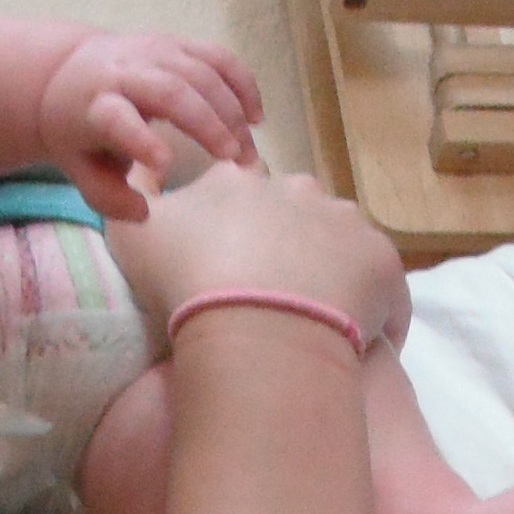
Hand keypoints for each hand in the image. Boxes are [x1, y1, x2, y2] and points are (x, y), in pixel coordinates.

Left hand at [36, 31, 263, 220]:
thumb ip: (107, 197)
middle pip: (170, 90)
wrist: (72, 69)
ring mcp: (154, 51)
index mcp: (95, 105)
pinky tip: (256, 116)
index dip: (140, 140)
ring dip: (232, 110)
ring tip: (248, 150)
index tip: (165, 165)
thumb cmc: (79, 128)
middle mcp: (124, 72)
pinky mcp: (178, 44)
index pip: (117, 119)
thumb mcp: (77, 167)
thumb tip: (144, 214)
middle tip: (236, 159)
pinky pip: (218, 56)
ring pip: (201, 72)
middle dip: (208, 123)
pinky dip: (242, 83)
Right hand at [114, 166, 407, 352]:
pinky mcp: (381, 260)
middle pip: (293, 213)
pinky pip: (383, 288)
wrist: (253, 326)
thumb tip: (145, 167)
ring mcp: (344, 220)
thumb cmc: (185, 281)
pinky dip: (376, 312)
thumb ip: (136, 194)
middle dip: (285, 246)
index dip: (233, 232)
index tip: (225, 270)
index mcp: (237, 180)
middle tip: (269, 298)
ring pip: (340, 243)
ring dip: (330, 272)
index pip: (238, 194)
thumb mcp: (131, 232)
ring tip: (315, 321)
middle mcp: (296, 187)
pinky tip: (362, 345)